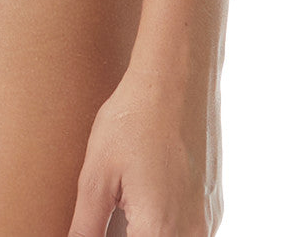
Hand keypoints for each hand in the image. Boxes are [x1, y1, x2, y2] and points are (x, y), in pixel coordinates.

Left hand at [67, 64, 223, 236]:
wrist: (176, 78)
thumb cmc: (133, 120)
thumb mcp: (96, 177)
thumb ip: (85, 228)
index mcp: (159, 232)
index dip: (109, 236)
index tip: (102, 222)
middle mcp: (191, 233)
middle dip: (127, 231)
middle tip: (115, 207)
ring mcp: (208, 220)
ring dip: (148, 229)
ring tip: (127, 200)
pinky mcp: (214, 204)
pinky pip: (189, 229)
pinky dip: (167, 223)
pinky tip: (147, 192)